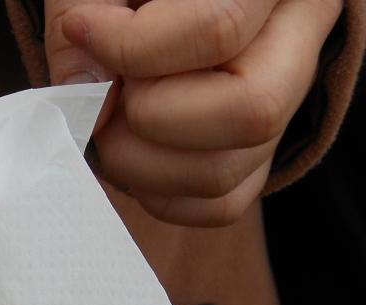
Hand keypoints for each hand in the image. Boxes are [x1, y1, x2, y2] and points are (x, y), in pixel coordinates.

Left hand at [45, 0, 342, 226]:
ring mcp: (286, 106)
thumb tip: (85, 89)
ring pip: (224, 172)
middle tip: (106, 90)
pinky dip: (155, 193)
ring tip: (105, 118)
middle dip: (147, 116)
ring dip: (135, 162)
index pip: (218, 28)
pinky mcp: (260, 156)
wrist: (156, 6)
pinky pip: (217, 205)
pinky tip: (129, 146)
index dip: (130, 47)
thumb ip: (83, 6)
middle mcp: (302, 40)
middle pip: (249, 111)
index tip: (82, 28)